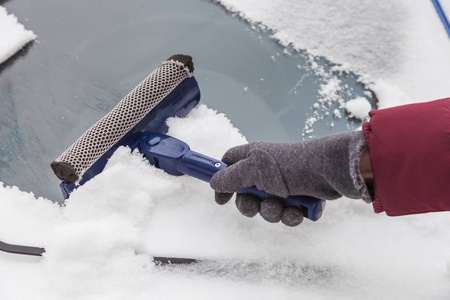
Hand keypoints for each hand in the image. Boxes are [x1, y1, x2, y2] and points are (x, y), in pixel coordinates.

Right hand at [210, 131, 369, 225]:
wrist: (330, 172)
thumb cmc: (291, 165)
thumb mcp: (255, 169)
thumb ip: (231, 177)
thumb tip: (214, 183)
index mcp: (253, 158)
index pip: (229, 165)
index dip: (223, 181)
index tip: (221, 198)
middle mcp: (266, 171)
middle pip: (245, 194)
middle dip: (251, 205)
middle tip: (257, 204)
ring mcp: (282, 185)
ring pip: (265, 208)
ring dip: (272, 211)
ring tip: (284, 205)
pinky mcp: (298, 198)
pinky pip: (284, 214)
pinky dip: (289, 215)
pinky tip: (297, 212)